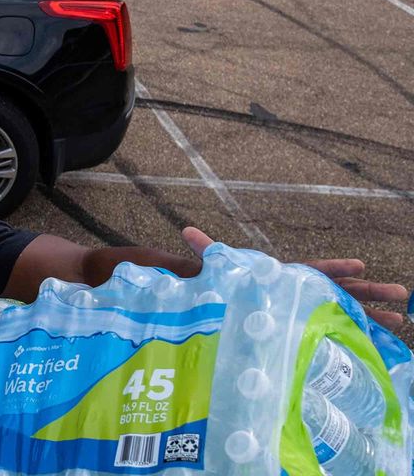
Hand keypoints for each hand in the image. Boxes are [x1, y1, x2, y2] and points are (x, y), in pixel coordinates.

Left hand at [182, 227, 408, 330]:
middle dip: (370, 291)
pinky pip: (338, 332)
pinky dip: (358, 338)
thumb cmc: (228, 285)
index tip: (360, 265)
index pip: (315, 270)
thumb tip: (186, 230)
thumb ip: (207, 250)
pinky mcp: (310, 328)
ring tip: (400, 320)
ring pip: (348, 310)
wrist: (228, 305)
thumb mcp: (221, 268)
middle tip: (401, 294)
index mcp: (290, 275)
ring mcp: (311, 310)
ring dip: (373, 315)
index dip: (335, 268)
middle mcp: (305, 291)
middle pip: (342, 289)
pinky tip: (380, 347)